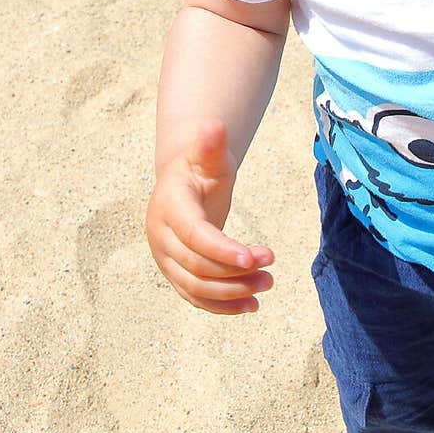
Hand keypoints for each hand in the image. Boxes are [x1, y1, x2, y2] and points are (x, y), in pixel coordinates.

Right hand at [146, 119, 274, 313]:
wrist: (182, 183)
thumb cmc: (199, 167)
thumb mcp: (208, 156)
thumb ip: (211, 145)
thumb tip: (214, 126)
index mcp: (170, 207)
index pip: (195, 236)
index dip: (222, 251)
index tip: (253, 258)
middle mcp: (161, 237)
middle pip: (197, 266)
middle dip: (236, 273)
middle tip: (271, 269)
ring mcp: (166, 259)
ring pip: (196, 287)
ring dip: (233, 292)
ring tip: (268, 284)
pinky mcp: (175, 273)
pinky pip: (195, 297)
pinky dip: (222, 306)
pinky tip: (251, 306)